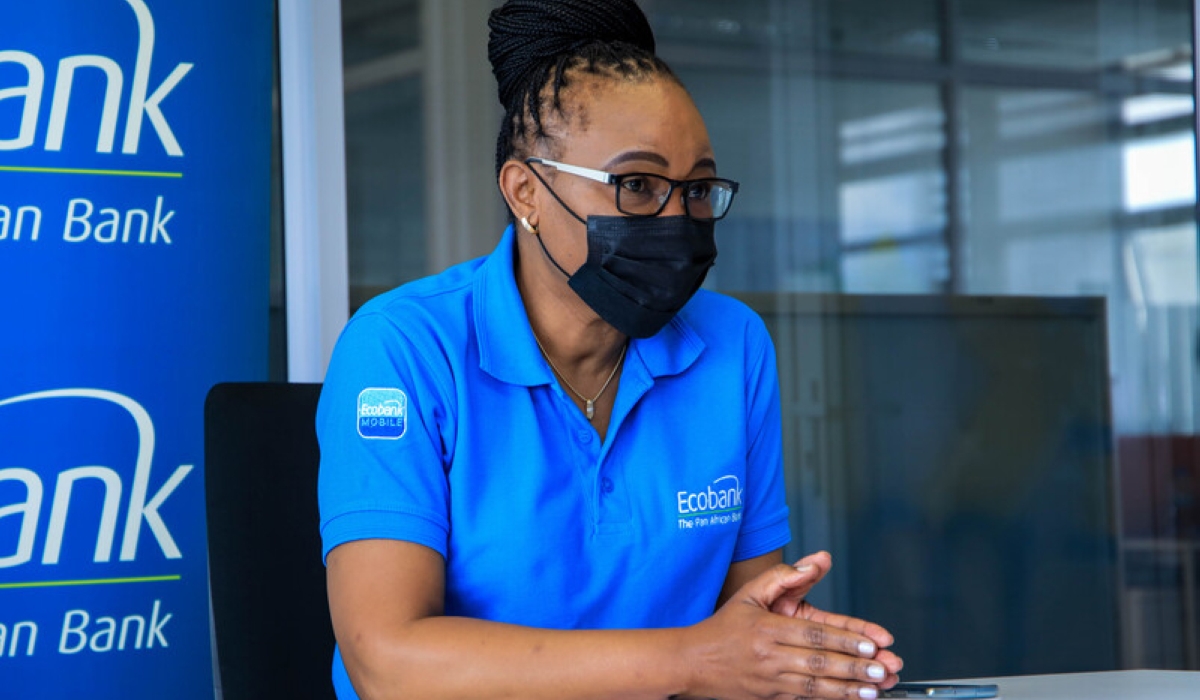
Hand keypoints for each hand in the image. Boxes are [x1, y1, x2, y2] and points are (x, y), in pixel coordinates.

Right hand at [680, 560, 893, 699]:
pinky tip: (850, 698)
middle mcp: (770, 657)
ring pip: (816, 686)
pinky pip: (805, 698)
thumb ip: (782, 576)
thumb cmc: (722, 627)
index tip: (870, 644)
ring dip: (848, 689)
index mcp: (766, 629)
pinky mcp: (770, 697)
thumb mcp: (748, 593)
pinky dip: (830, 699)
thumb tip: (815, 563)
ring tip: (874, 689)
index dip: (844, 640)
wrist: (691, 663)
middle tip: (881, 668)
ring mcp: (770, 681)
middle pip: (819, 662)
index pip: (813, 634)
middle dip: (854, 666)